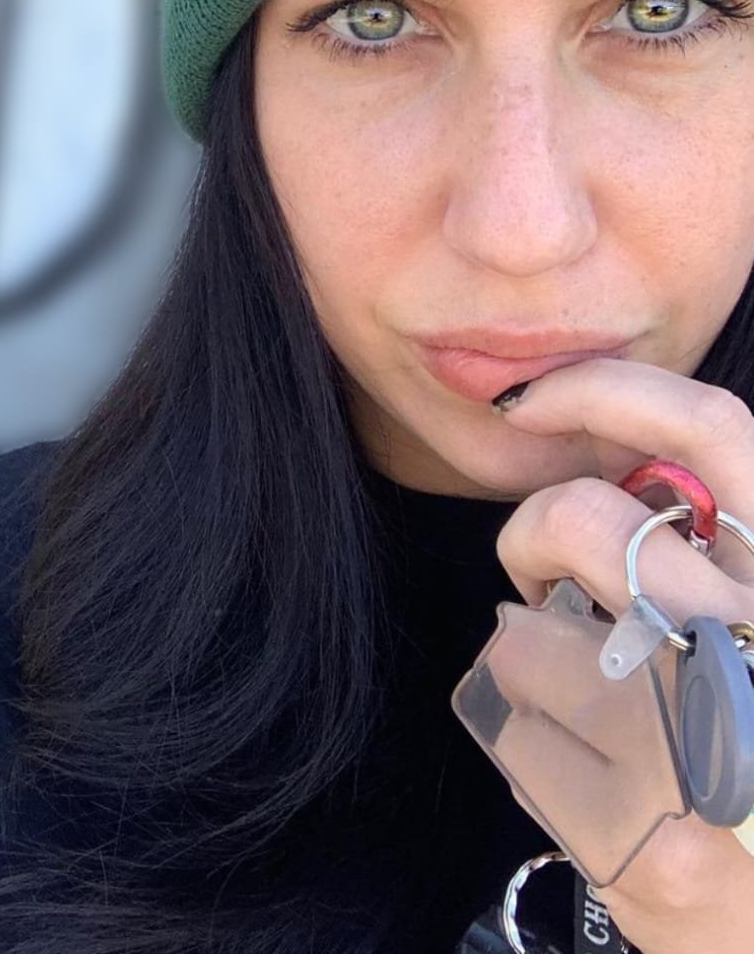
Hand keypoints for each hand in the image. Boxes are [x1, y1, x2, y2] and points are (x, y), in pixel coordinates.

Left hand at [492, 356, 753, 953]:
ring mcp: (703, 744)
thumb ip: (716, 550)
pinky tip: (575, 768)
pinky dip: (523, 737)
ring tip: (577, 695)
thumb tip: (610, 470)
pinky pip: (511, 732)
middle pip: (586, 519)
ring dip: (526, 655)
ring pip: (521, 632)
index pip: (713, 429)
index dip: (608, 390)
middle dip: (534, 531)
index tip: (533, 399)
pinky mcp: (644, 837)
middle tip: (538, 564)